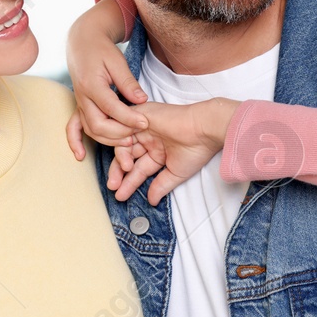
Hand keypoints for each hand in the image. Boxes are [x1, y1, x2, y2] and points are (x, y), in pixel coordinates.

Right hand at [65, 0, 147, 159]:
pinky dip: (75, 142)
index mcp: (92, 84)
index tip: (146, 123)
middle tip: (139, 134)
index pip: (111, 107)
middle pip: (98, 124)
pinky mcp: (79, 106)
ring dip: (108, 139)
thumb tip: (142, 101)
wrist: (83, 43)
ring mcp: (79, 103)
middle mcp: (82, 96)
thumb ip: (128, 82)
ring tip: (129, 142)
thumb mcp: (117, 61)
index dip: (129, 118)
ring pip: (90, 129)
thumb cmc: (102, 50)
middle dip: (120, 133)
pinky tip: (81, 156)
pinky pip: (73, 127)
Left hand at [108, 98, 237, 204]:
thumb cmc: (196, 149)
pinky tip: (122, 151)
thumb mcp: (176, 173)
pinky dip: (119, 138)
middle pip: (127, 157)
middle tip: (113, 186)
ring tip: (125, 169)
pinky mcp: (140, 115)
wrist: (202, 129)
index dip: (128, 183)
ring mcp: (144, 128)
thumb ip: (161, 186)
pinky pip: (123, 125)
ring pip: (123, 143)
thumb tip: (152, 201)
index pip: (138, 169)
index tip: (120, 195)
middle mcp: (149, 139)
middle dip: (119, 172)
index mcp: (158, 152)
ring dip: (120, 158)